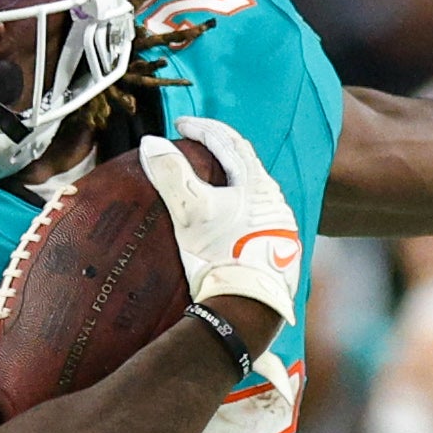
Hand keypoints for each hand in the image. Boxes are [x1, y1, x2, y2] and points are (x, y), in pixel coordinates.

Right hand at [138, 113, 300, 346]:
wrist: (248, 307)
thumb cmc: (220, 256)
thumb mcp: (190, 212)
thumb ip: (171, 174)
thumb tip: (151, 142)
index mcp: (257, 184)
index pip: (229, 142)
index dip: (203, 129)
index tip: (181, 125)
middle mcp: (275, 201)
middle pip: (247, 165)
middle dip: (221, 152)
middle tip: (197, 147)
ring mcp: (280, 226)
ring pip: (254, 192)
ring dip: (232, 181)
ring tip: (211, 182)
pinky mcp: (278, 250)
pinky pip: (257, 218)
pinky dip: (239, 209)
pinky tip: (229, 222)